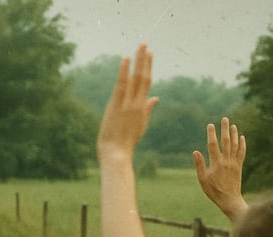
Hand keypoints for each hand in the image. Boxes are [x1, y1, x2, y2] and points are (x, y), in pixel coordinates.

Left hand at [96, 44, 158, 161]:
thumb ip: (147, 110)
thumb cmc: (125, 143)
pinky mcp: (117, 106)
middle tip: (146, 45)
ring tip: (141, 45)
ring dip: (138, 61)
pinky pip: (122, 85)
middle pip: (143, 78)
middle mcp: (137, 104)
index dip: (148, 68)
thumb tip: (155, 98)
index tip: (149, 55)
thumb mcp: (139, 125)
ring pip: (135, 78)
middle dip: (145, 60)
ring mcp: (128, 104)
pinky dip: (124, 71)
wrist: (117, 155)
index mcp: (142, 109)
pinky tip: (126, 59)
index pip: (146, 84)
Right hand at [192, 117, 248, 221]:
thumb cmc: (213, 191)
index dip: (211, 134)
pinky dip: (242, 144)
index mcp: (216, 163)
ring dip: (234, 134)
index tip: (210, 125)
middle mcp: (226, 161)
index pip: (213, 145)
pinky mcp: (239, 167)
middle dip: (225, 129)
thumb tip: (195, 152)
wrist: (229, 200)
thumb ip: (199, 165)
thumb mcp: (202, 180)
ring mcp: (234, 163)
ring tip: (233, 125)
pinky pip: (242, 153)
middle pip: (226, 141)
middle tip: (224, 119)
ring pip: (235, 145)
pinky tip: (242, 138)